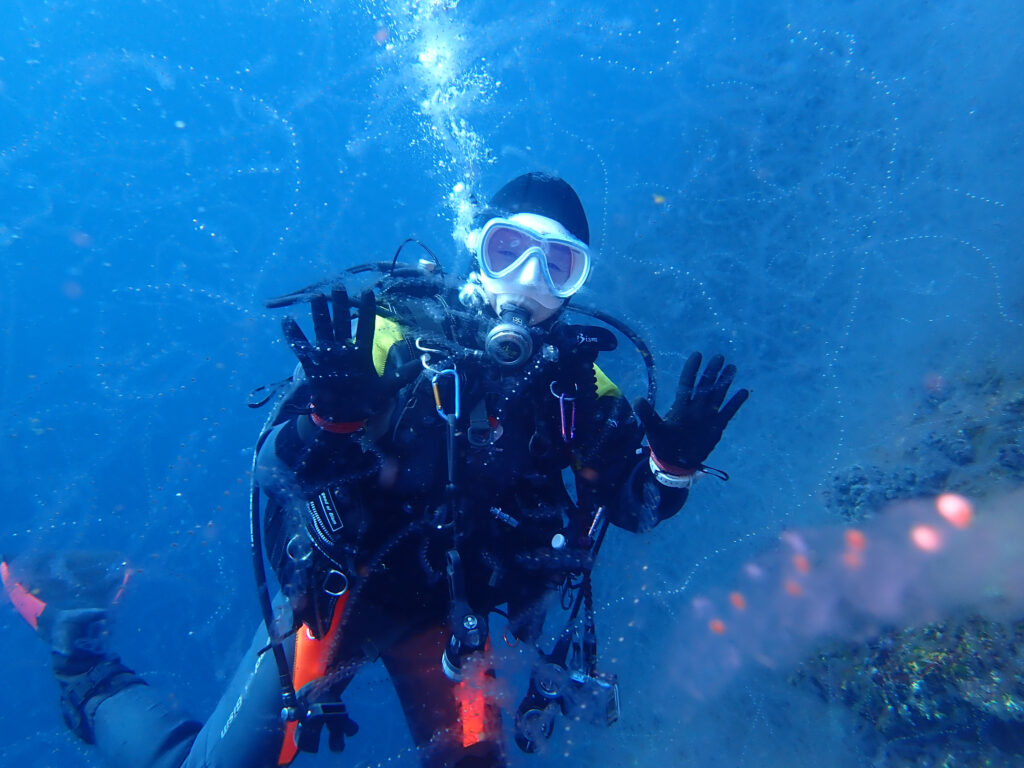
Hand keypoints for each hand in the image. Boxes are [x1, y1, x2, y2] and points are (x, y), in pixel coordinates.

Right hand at [282, 288, 415, 423]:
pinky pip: (301, 348)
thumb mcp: (387, 389)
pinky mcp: (313, 365)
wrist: (344, 416)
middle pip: (340, 323)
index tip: (368, 291)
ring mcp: (327, 356)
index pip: (365, 326)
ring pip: (322, 330)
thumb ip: (401, 375)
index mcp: (361, 352)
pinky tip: (288, 322)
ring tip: (317, 296)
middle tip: (338, 287)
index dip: (367, 310)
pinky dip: (294, 336)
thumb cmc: (366, 400)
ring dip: (319, 314)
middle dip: (339, 305)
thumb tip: (421, 363)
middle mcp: (343, 350)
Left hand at [634, 352, 748, 471]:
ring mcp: (707, 416)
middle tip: (719, 357)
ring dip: (724, 382)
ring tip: (731, 368)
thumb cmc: (663, 443)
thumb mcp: (653, 428)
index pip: (687, 383)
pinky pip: (728, 412)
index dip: (692, 369)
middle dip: (712, 371)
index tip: (697, 355)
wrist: (675, 462)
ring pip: (718, 395)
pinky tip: (743, 392)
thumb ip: (647, 414)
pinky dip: (735, 403)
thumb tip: (636, 399)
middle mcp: (696, 407)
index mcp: (681, 405)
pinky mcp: (716, 427)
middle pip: (705, 385)